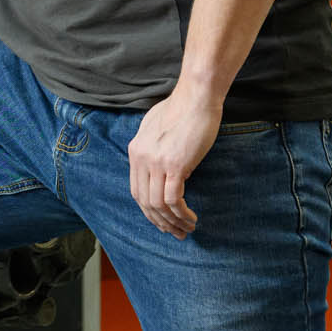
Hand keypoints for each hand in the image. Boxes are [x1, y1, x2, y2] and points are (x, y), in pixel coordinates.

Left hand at [128, 88, 221, 238]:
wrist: (196, 96)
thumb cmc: (182, 109)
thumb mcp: (156, 128)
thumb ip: (153, 147)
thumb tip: (159, 165)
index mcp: (135, 150)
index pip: (136, 190)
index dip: (148, 211)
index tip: (162, 222)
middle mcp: (141, 158)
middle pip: (144, 201)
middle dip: (160, 222)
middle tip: (176, 233)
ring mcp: (156, 162)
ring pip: (158, 204)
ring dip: (173, 222)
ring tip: (187, 229)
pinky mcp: (174, 164)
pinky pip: (172, 199)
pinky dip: (181, 214)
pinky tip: (191, 218)